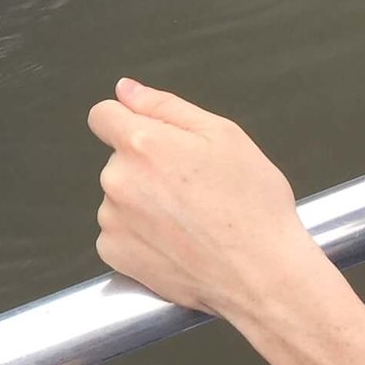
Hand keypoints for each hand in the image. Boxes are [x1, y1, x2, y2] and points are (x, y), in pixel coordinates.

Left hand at [87, 79, 324, 320]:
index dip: (127, 120)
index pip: (103, 116)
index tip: (150, 138)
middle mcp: (118, 180)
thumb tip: (125, 90)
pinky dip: (140, 236)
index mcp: (142, 144)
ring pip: (120, 198)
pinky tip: (176, 243)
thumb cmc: (252, 204)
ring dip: (143, 203)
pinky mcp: (114, 254)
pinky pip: (118, 233)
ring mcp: (112, 220)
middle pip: (119, 160)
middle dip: (147, 167)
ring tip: (189, 220)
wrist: (261, 274)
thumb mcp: (223, 136)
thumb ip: (164, 106)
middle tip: (193, 188)